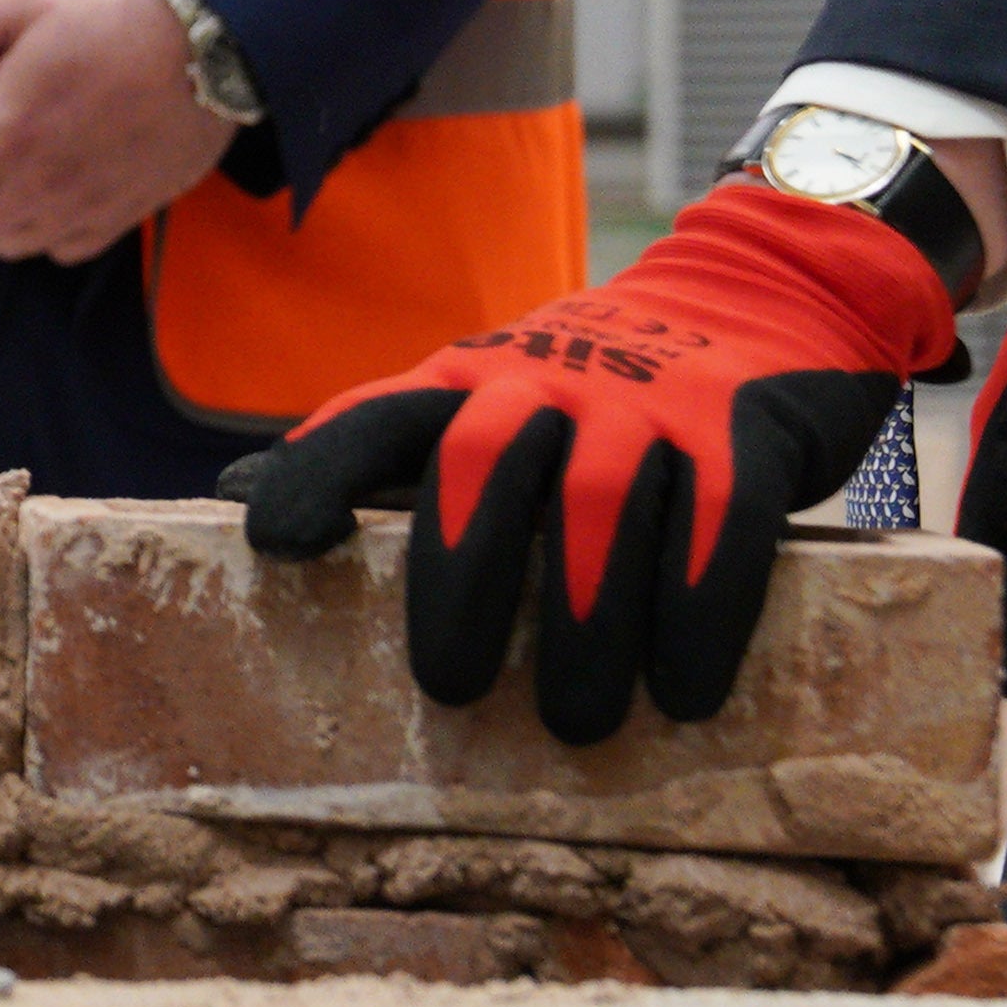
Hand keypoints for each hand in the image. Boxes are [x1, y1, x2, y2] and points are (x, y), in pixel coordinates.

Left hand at [0, 0, 237, 263]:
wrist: (212, 50)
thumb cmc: (115, 18)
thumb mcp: (28, 0)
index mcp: (12, 130)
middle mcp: (44, 182)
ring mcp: (85, 206)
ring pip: (9, 247)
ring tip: (3, 177)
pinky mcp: (123, 217)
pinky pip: (61, 252)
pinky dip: (43, 233)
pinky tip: (50, 192)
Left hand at [225, 179, 951, 743]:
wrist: (768, 284)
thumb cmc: (603, 380)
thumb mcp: (490, 391)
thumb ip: (388, 446)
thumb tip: (239, 495)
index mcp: (476, 379)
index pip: (380, 419)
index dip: (321, 472)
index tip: (274, 543)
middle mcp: (552, 381)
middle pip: (483, 467)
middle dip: (461, 580)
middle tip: (452, 686)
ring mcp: (649, 401)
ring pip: (600, 503)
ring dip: (584, 618)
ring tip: (574, 721)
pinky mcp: (740, 428)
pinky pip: (717, 521)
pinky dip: (697, 610)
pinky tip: (681, 689)